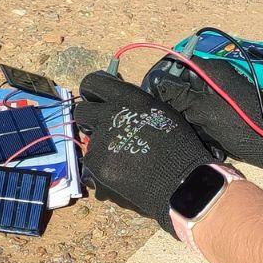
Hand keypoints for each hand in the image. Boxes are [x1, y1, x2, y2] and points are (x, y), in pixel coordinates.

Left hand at [73, 71, 217, 232]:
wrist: (180, 179)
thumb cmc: (178, 143)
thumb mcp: (160, 112)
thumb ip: (134, 105)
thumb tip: (120, 104)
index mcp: (127, 97)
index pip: (92, 83)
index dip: (91, 92)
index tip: (96, 99)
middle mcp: (109, 114)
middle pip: (82, 110)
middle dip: (89, 118)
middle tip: (103, 129)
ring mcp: (100, 139)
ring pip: (88, 138)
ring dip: (100, 144)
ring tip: (121, 155)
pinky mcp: (96, 162)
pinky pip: (91, 159)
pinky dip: (102, 164)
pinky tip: (121, 170)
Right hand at [152, 58, 262, 176]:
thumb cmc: (239, 124)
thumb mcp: (204, 111)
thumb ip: (180, 95)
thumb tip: (159, 85)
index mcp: (213, 70)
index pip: (180, 62)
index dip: (163, 74)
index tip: (151, 91)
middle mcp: (217, 75)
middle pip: (185, 78)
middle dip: (173, 92)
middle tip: (160, 110)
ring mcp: (223, 90)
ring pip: (193, 92)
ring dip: (184, 105)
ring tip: (174, 119)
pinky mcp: (226, 104)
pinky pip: (204, 103)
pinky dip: (196, 112)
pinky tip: (191, 125)